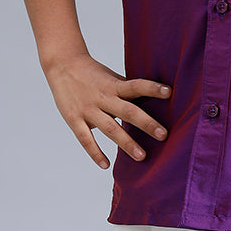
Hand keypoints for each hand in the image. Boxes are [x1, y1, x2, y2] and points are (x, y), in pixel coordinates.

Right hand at [44, 52, 170, 168]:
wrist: (62, 65)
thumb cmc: (93, 74)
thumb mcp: (112, 77)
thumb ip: (128, 90)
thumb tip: (152, 101)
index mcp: (114, 85)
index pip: (136, 85)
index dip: (152, 88)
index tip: (169, 93)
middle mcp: (103, 97)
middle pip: (128, 111)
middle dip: (146, 124)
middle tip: (163, 135)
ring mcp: (88, 109)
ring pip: (110, 128)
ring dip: (126, 143)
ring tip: (141, 156)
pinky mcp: (74, 119)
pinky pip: (85, 139)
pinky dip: (95, 153)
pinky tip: (106, 165)